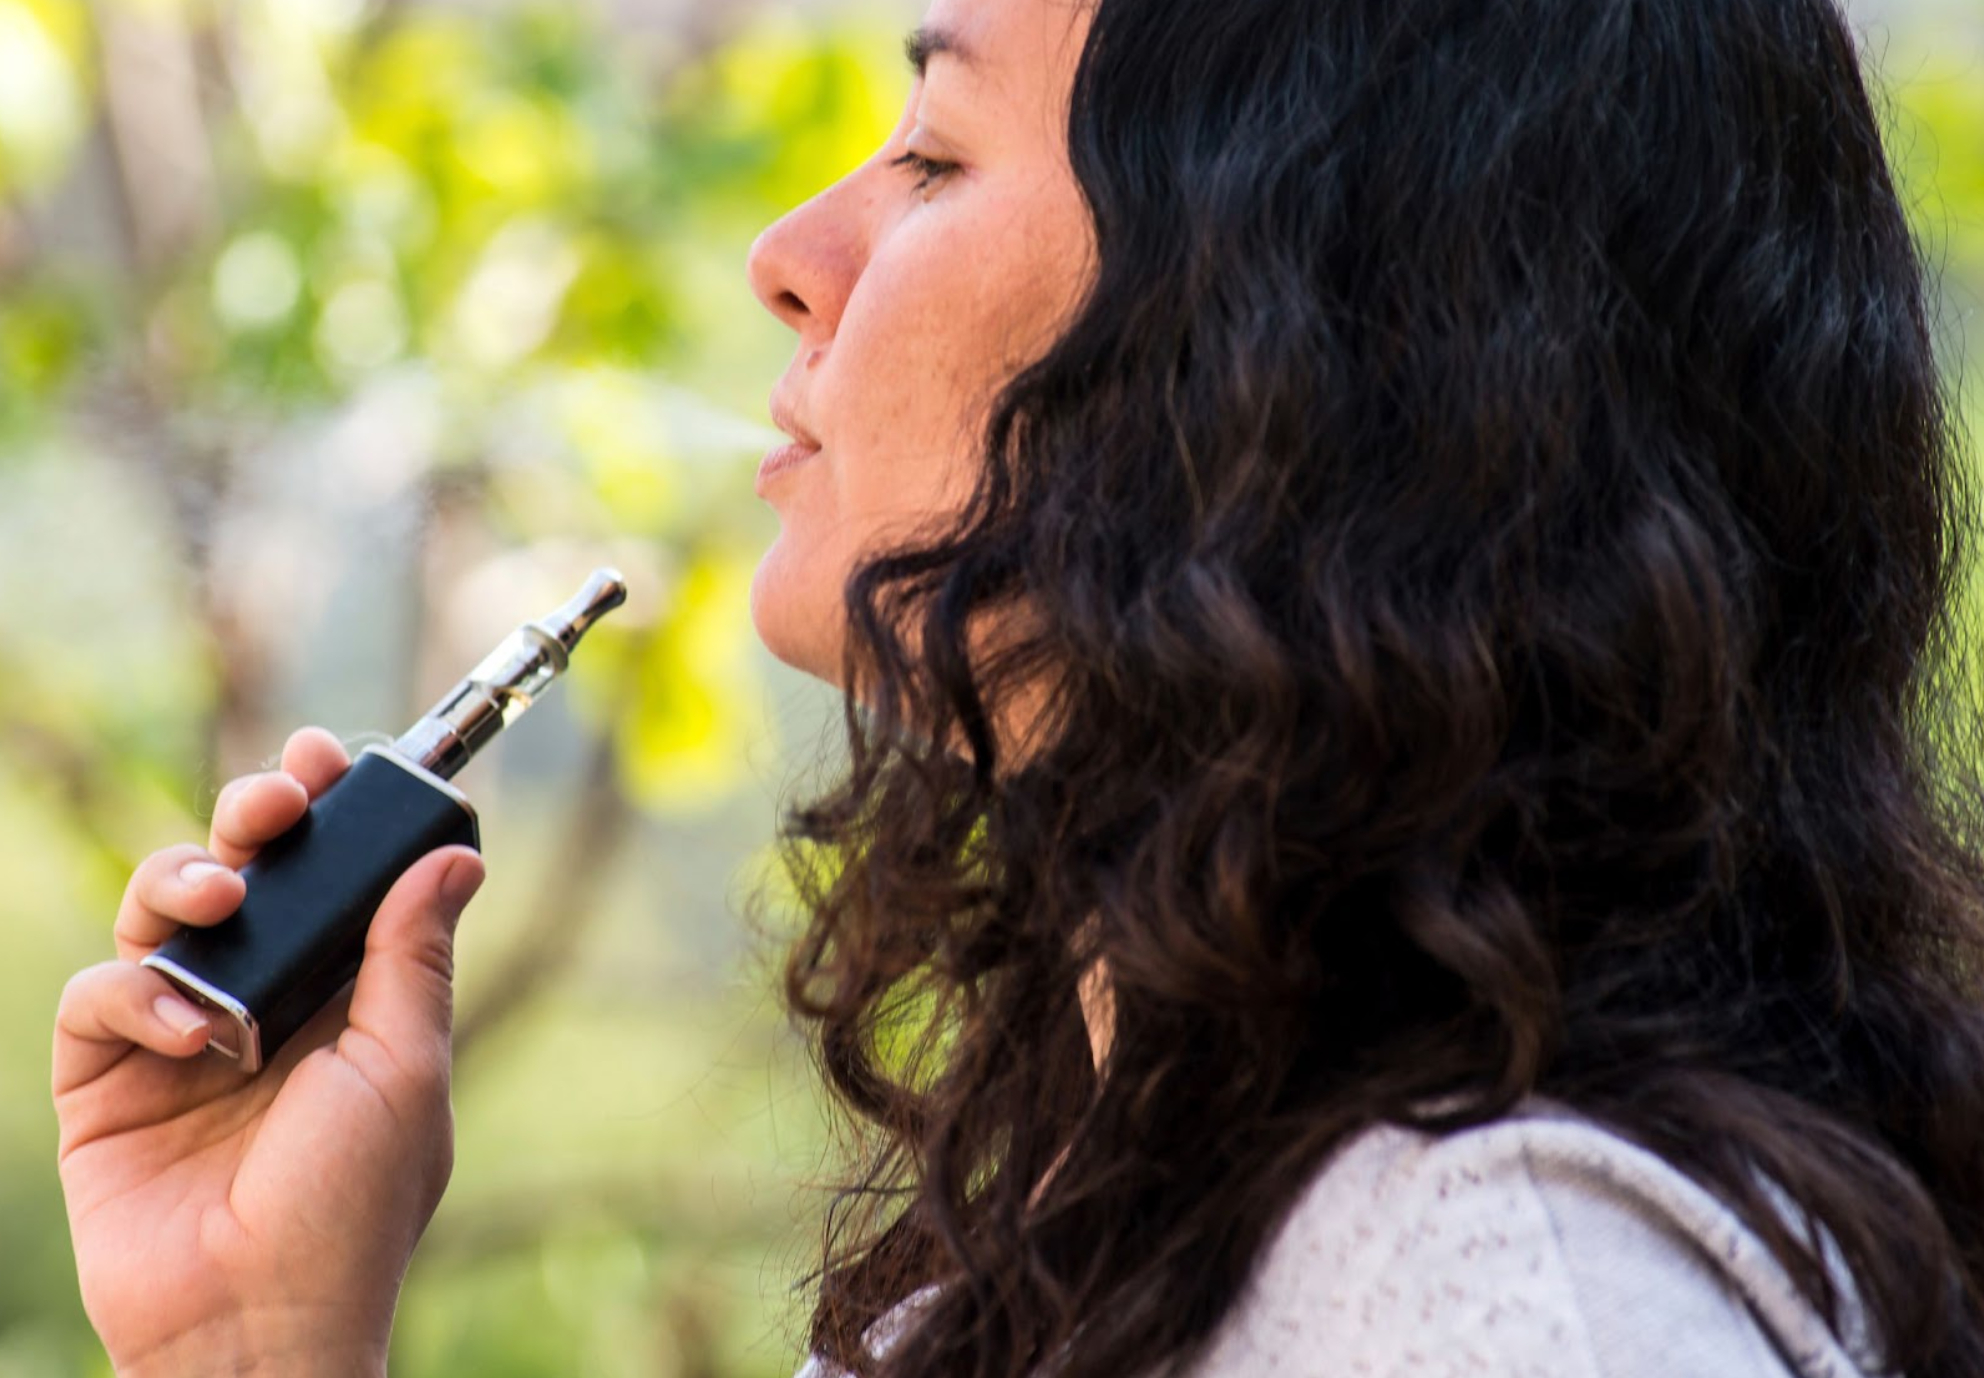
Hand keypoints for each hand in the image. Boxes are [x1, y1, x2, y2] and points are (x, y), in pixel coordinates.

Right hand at [53, 728, 484, 1376]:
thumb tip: (456, 855)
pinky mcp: (107, 1082)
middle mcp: (261, 1005)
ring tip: (218, 898)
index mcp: (342, 997)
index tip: (326, 758)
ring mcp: (179, 1040)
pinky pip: (99, 996)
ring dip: (184, 880)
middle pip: (243, 874)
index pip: (331, 880)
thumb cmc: (351, 1203)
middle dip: (251, 818)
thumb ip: (411, 956)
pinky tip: (187, 1031)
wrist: (256, 1318)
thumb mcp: (403, 1065)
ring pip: (161, 913)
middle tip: (272, 802)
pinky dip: (135, 993)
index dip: (324, 812)